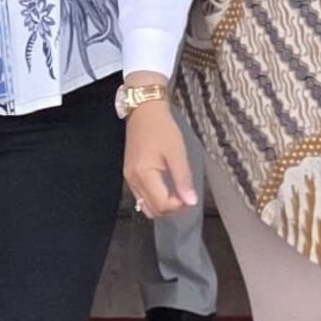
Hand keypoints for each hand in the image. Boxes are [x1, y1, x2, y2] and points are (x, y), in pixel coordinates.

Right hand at [122, 91, 200, 215]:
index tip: (191, 198)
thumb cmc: (162, 128)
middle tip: (187, 198)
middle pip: (152, 209)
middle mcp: (133, 180)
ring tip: (178, 194)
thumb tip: (191, 202)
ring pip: (145, 205)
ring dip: (163, 206)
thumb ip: (183, 179)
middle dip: (171, 209)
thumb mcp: (177, 152)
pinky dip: (155, 198)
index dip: (178, 207)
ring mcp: (129, 178)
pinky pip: (142, 196)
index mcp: (144, 174)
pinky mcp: (130, 174)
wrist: (144, 110)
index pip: (161, 204)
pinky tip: (167, 188)